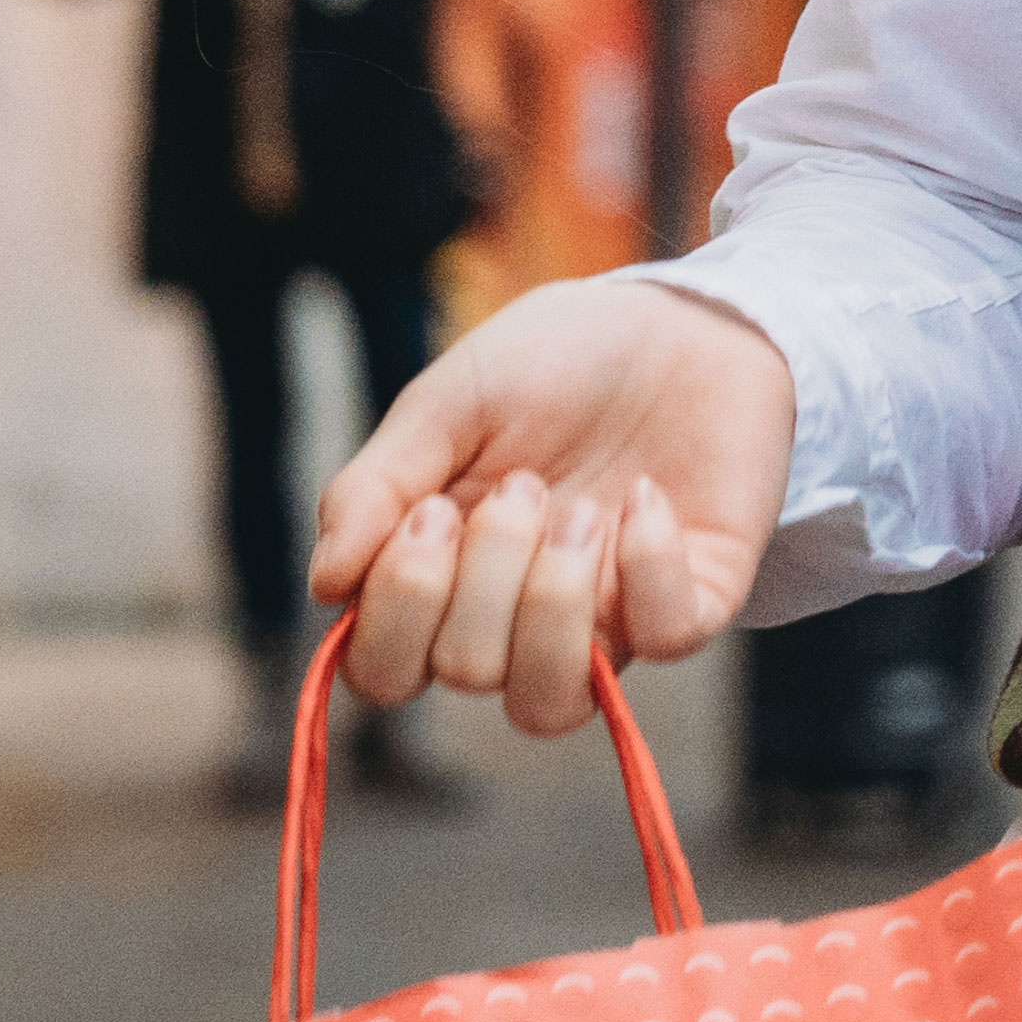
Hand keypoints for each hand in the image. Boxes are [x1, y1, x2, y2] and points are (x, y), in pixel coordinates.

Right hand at [308, 274, 796, 731]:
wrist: (675, 317)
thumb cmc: (548, 363)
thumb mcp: (445, 404)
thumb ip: (374, 488)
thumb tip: (325, 586)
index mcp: (441, 580)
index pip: (382, 670)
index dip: (398, 608)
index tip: (431, 511)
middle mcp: (516, 619)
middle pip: (465, 673)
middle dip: (487, 574)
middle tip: (523, 484)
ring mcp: (607, 619)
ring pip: (550, 703)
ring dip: (553, 605)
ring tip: (578, 513)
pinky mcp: (695, 599)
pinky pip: (664, 638)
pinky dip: (649, 567)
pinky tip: (644, 495)